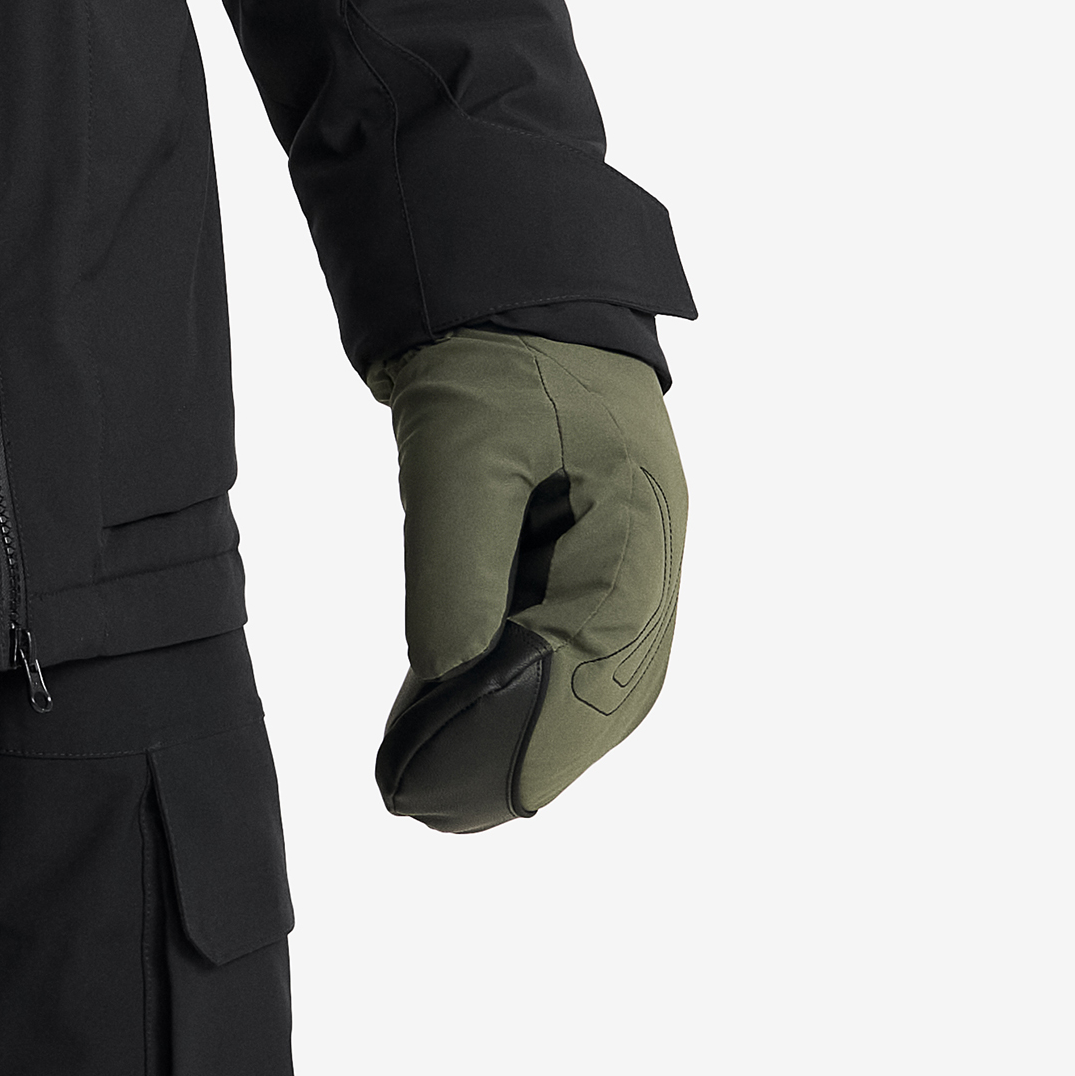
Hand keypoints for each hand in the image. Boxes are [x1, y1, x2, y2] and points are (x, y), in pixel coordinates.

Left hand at [364, 330, 687, 830]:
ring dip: (518, 734)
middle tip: (429, 807)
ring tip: (432, 788)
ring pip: (584, 677)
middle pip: (604, 689)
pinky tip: (447, 719)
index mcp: (642, 525)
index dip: (529, 739)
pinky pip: (558, 641)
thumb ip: (454, 566)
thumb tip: (446, 682)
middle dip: (524, 756)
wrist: (498, 268)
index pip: (598, 665)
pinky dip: (509, 688)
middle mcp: (645, 551)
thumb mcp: (458, 446)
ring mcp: (619, 552)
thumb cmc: (487, 345)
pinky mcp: (578, 548)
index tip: (456, 792)